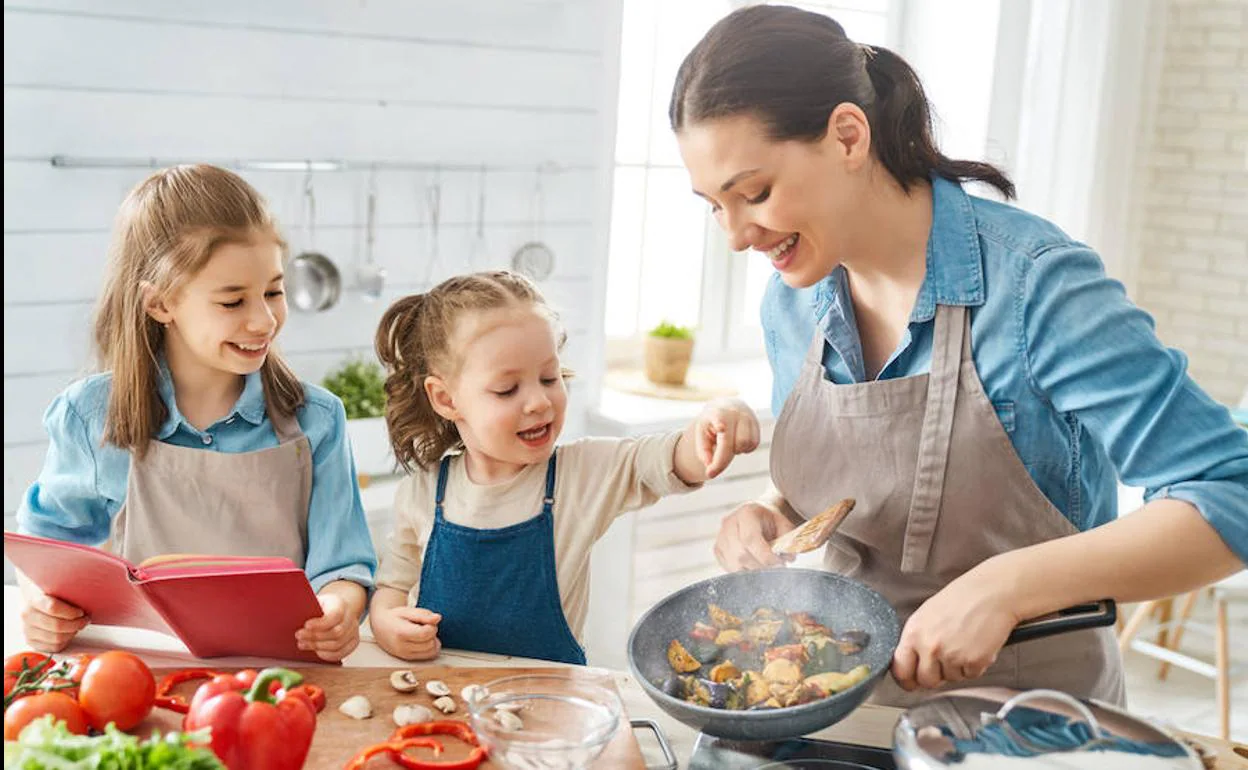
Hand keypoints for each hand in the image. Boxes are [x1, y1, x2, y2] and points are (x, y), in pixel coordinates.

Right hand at [19, 582, 88, 651]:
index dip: (71, 612)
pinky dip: (66, 641)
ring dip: (72, 632)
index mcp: (34, 600)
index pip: (53, 608)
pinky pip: (54, 647)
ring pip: (57, 638)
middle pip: (57, 625)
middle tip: (85, 620)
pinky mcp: (32, 642)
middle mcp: (28, 616)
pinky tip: (69, 633)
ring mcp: (28, 630)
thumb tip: (90, 595)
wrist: (41, 606)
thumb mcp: (60, 590)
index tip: (81, 612)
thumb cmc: (56, 598)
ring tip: (78, 625)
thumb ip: (70, 593)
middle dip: (76, 624)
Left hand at [297, 592, 361, 661]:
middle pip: (337, 632)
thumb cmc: (321, 606)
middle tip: (299, 637)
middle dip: (315, 637)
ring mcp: (354, 631)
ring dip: (318, 647)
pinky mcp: (353, 642)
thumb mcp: (314, 601)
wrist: (337, 608)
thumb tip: (289, 612)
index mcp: (340, 604)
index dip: (320, 623)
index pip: (335, 615)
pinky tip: (316, 651)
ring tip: (303, 644)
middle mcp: (350, 618)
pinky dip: (326, 655)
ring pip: (338, 645)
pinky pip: (341, 653)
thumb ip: (306, 605)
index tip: (305, 626)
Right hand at [372, 606, 442, 660]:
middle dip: (432, 634)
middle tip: (423, 626)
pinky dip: (430, 648)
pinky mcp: (409, 659)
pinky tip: (423, 641)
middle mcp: (402, 647)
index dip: (431, 626)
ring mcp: (405, 655)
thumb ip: (424, 615)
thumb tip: (437, 618)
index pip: (426, 634)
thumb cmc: (395, 617)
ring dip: (432, 641)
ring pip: (431, 651)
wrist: (381, 626)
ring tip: (422, 633)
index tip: (426, 622)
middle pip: (430, 643)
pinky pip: (428, 656)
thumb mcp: (408, 611)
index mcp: (401, 633)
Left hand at [694, 398, 760, 478]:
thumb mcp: (702, 433)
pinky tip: (737, 442)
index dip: (720, 424)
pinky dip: (745, 449)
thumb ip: (703, 451)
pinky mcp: (757, 424)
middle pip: (736, 444)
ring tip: (728, 443)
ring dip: (736, 451)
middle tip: (713, 467)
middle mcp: (734, 413)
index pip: (719, 419)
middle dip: (724, 460)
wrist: (727, 407)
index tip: (721, 428)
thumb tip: (710, 465)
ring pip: (747, 444)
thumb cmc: (712, 423)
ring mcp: (748, 417)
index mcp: (717, 414)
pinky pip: (754, 444)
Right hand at [714, 501, 795, 571]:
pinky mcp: (717, 549)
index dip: (765, 556)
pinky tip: (754, 565)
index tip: (779, 563)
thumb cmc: (772, 522)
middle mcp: (729, 523)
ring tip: (765, 566)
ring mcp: (720, 536)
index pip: (750, 539)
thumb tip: (788, 557)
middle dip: (760, 566)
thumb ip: (788, 540)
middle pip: (740, 554)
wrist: (759, 516)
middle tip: (775, 566)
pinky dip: (743, 571)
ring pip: (734, 564)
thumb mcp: (784, 525)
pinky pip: (729, 568)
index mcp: (746, 513)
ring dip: (752, 570)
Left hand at [891, 562, 1020, 690]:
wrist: (992, 593)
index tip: (911, 682)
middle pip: (926, 681)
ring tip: (964, 643)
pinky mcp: (973, 662)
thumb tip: (911, 662)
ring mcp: (951, 656)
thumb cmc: (962, 599)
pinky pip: (971, 675)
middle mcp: (930, 647)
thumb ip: (916, 639)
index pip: (900, 670)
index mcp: (914, 633)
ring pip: (950, 679)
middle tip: (945, 662)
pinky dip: (975, 665)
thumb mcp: (926, 614)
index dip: (906, 680)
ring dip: (957, 668)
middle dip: (935, 676)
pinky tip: (976, 645)